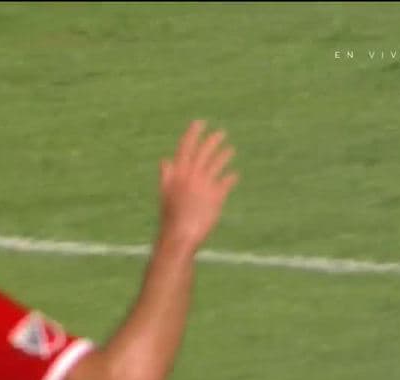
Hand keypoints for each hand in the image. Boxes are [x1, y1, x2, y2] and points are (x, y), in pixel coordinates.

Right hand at [158, 120, 237, 251]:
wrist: (179, 236)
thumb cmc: (170, 217)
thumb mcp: (165, 194)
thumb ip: (166, 175)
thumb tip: (165, 160)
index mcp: (176, 174)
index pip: (185, 148)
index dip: (192, 134)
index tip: (199, 122)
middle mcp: (190, 176)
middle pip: (203, 152)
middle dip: (212, 140)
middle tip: (221, 133)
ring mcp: (204, 185)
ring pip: (216, 164)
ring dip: (224, 155)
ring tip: (230, 150)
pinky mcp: (216, 196)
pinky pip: (226, 182)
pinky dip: (230, 178)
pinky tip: (234, 175)